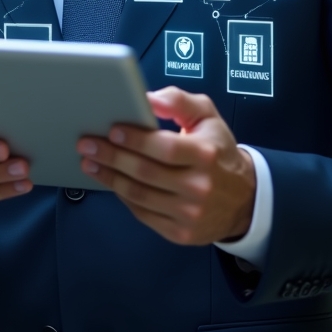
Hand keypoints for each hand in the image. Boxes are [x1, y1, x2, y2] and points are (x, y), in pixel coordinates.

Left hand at [76, 87, 254, 245]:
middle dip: (112, 156)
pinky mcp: (180, 233)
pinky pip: (143, 213)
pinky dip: (122, 196)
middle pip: (145, 172)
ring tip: (89, 162)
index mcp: (206, 155)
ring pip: (139, 195)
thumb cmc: (218, 151)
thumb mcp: (208, 116)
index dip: (136, 139)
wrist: (244, 199)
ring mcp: (189, 213)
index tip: (112, 130)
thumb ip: (179, 101)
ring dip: (109, 178)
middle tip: (87, 144)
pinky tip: (110, 181)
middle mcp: (199, 187)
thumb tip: (148, 98)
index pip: (165, 148)